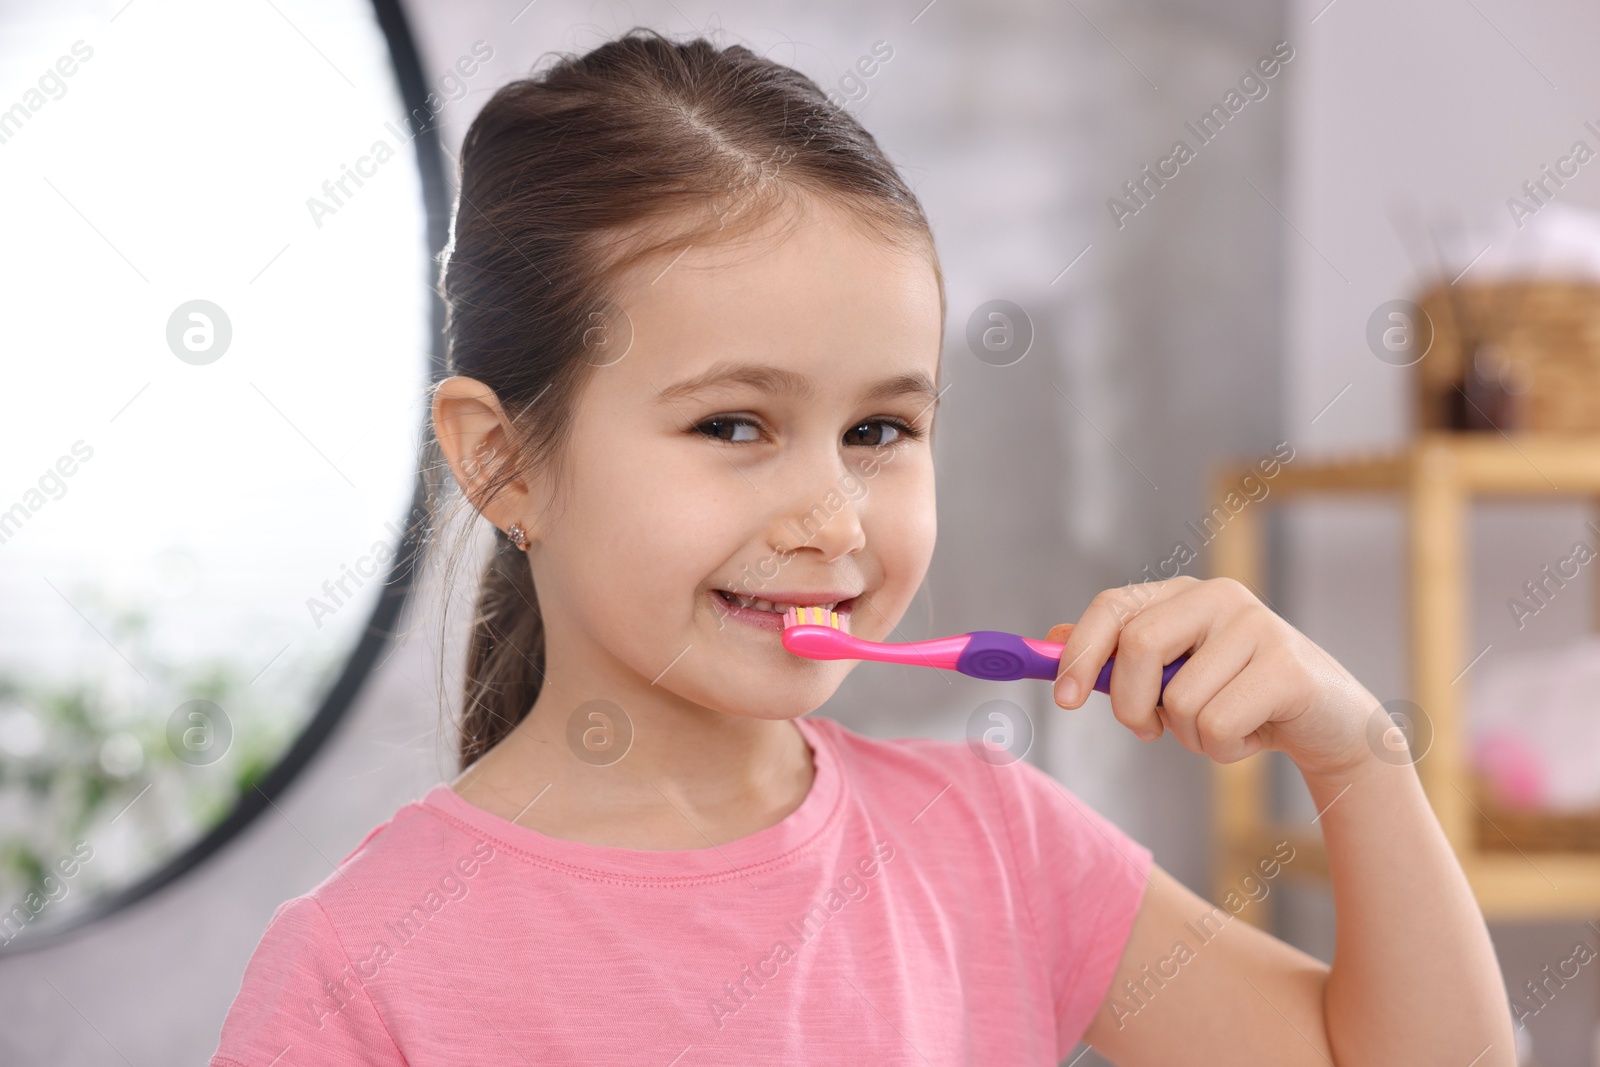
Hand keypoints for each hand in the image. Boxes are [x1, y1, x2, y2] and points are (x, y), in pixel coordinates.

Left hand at [1046, 576, 1381, 779]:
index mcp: (1183, 595)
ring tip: (1224, 726)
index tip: (1060, 700)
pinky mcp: (1288, 667)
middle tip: (1148, 730)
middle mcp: (1218, 597)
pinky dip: (1224, 749)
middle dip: (1129, 703)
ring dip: (1189, 736)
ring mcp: (1258, 626)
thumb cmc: (1239, 700)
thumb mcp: (1175, 676)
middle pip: (1136, 646)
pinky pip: (1217, 724)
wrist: (1331, 726)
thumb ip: (1118, 656)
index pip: (1112, 607)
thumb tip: (1052, 636)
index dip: (1078, 652)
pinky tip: (1255, 734)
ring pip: (1178, 700)